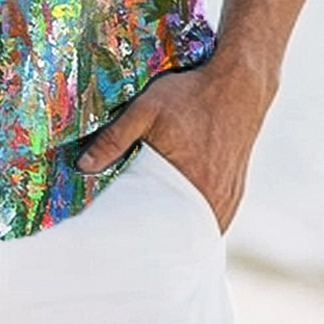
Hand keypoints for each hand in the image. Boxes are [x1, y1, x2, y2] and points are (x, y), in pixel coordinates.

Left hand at [74, 56, 274, 231]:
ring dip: (179, 226)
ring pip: (199, 225)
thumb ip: (114, 138)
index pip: (162, 231)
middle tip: (133, 237)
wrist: (240, 82)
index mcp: (193, 186)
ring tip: (153, 226)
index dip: (142, 238)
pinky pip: (214, 215)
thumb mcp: (146, 110)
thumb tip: (83, 166)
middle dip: (158, 237)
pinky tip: (178, 209)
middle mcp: (216, 199)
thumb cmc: (192, 94)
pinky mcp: (236, 189)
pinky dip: (195, 215)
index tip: (122, 241)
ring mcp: (230, 197)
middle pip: (182, 233)